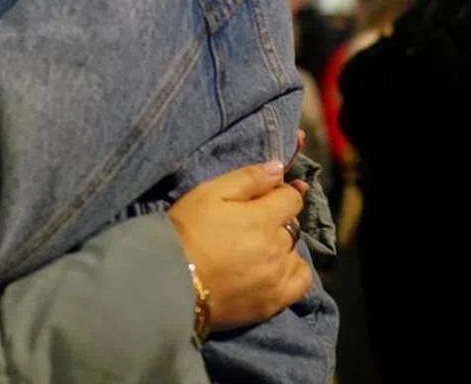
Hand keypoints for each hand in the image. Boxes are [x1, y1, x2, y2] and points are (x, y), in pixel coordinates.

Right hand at [168, 162, 311, 331]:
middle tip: (250, 223)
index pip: (291, 199)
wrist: (169, 281)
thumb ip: (248, 178)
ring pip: (294, 254)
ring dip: (282, 248)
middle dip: (277, 220)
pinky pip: (300, 283)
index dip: (280, 193)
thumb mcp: (209, 192)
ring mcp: (278, 277)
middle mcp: (278, 247)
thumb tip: (280, 169)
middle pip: (292, 227)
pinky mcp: (272, 302)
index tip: (268, 195)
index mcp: (264, 218)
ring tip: (257, 249)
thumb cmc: (187, 230)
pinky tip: (275, 270)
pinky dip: (292, 272)